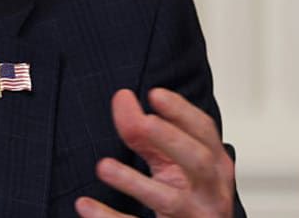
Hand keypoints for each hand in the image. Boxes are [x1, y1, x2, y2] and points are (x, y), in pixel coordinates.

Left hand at [75, 88, 233, 217]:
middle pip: (198, 162)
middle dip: (172, 139)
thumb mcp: (172, 164)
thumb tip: (122, 98)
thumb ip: (147, 134)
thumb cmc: (188, 197)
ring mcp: (193, 217)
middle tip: (144, 122)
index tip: (155, 94)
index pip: (204, 132)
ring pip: (170, 200)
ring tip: (104, 166)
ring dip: (136, 182)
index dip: (182, 112)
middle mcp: (209, 191)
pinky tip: (85, 204)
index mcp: (213, 165)